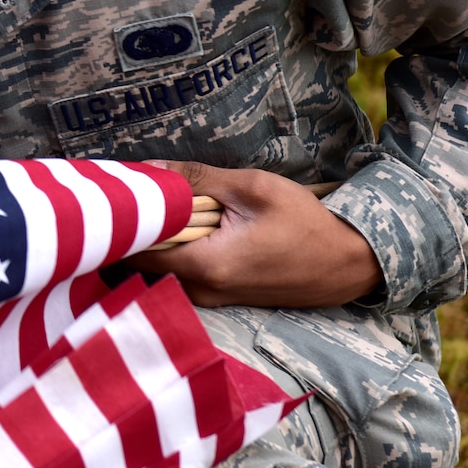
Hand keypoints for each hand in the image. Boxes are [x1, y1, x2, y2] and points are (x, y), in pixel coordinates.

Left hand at [125, 161, 382, 308]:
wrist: (349, 263)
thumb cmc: (305, 223)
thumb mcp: (253, 189)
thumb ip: (196, 179)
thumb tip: (147, 168)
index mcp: (205, 266)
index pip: (136, 250)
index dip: (122, 222)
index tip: (118, 194)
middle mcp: (202, 291)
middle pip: (143, 262)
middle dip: (136, 229)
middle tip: (134, 195)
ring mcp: (211, 299)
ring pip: (162, 268)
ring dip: (157, 239)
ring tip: (161, 206)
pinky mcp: (221, 298)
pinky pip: (182, 273)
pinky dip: (176, 250)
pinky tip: (185, 225)